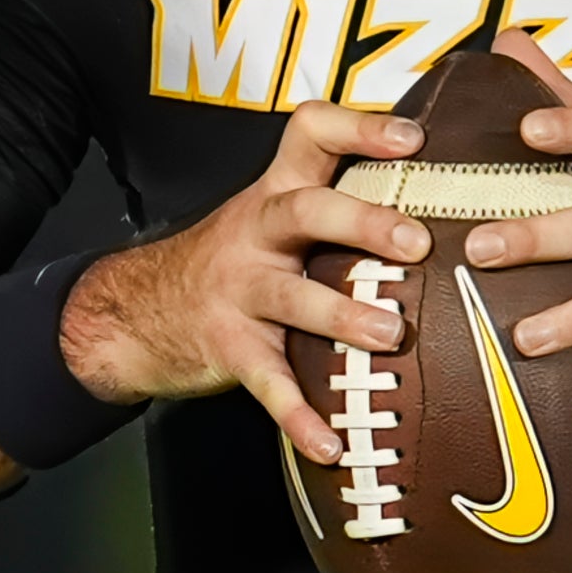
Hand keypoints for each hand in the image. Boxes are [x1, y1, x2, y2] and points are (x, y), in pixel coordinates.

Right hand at [55, 101, 434, 463]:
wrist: (133, 312)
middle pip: (306, 211)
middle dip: (363, 222)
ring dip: (342, 315)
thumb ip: (336, 203)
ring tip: (391, 335)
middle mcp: (257, 233)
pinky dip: (299, 417)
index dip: (359, 128)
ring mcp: (239, 291)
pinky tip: (331, 444)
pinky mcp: (229, 348)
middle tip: (416, 242)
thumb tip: (438, 202)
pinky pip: (268, 384)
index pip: (310, 134)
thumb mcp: (272, 218)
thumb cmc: (234, 261)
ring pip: (291, 297)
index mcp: (277, 193)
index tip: (414, 138)